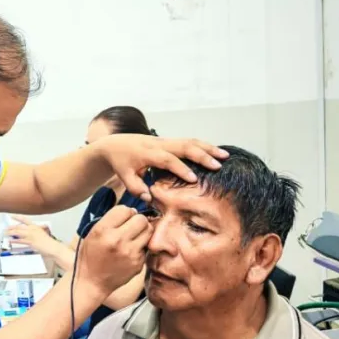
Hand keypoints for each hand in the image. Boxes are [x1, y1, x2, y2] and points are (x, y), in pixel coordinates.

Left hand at [5, 216, 53, 253]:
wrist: (53, 247)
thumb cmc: (49, 242)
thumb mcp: (42, 234)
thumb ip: (36, 232)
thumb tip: (29, 233)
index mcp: (35, 227)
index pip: (25, 220)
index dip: (18, 217)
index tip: (12, 216)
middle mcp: (32, 229)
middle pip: (19, 226)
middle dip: (11, 227)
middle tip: (6, 228)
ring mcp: (31, 235)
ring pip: (18, 233)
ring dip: (10, 233)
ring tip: (5, 233)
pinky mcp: (30, 242)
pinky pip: (20, 241)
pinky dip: (14, 241)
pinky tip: (10, 241)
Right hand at [77, 206, 150, 294]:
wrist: (92, 282)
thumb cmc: (91, 257)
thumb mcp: (92, 234)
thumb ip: (110, 221)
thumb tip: (132, 212)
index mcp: (102, 231)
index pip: (124, 209)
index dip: (125, 212)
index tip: (123, 218)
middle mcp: (117, 240)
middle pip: (140, 219)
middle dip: (137, 220)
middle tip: (132, 226)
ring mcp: (129, 253)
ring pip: (148, 231)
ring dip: (143, 231)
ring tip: (134, 236)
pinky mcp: (138, 263)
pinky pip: (146, 246)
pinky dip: (141, 246)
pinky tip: (131, 251)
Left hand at [96, 135, 227, 200]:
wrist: (114, 144)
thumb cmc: (120, 162)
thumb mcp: (122, 176)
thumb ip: (135, 187)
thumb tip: (148, 198)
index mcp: (147, 153)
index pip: (167, 160)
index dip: (181, 168)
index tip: (194, 179)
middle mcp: (158, 144)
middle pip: (184, 146)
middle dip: (202, 154)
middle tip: (218, 165)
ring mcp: (164, 140)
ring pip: (189, 140)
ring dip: (208, 147)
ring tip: (225, 156)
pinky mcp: (168, 140)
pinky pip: (188, 141)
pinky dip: (203, 145)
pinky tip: (216, 152)